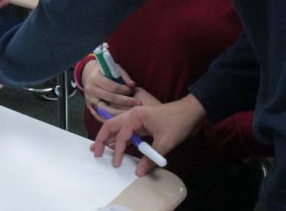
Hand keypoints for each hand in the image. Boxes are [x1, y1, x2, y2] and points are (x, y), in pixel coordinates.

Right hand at [81, 59, 138, 122]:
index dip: (125, 90)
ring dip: (120, 113)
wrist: (89, 76)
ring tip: (132, 113)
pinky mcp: (90, 108)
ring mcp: (89, 100)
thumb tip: (132, 85)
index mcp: (95, 78)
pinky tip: (122, 118)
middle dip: (126, 102)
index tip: (133, 90)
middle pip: (110, 99)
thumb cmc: (105, 72)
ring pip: (106, 110)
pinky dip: (112, 119)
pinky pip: (101, 117)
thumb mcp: (113, 69)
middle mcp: (90, 90)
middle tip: (138, 103)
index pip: (113, 87)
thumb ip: (123, 76)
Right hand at [91, 94, 206, 175]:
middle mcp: (132, 114)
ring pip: (116, 127)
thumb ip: (150, 158)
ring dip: (108, 138)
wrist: (190, 112)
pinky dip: (118, 138)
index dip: (118, 150)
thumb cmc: (177, 123)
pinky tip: (113, 146)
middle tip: (95, 152)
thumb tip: (139, 172)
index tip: (116, 163)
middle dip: (101, 139)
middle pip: (111, 125)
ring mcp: (136, 117)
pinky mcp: (140, 122)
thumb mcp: (164, 143)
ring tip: (98, 149)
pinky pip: (125, 130)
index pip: (121, 134)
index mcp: (135, 116)